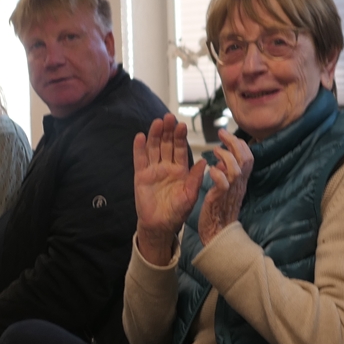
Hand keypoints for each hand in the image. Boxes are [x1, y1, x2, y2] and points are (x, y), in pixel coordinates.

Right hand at [133, 114, 200, 264]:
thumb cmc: (177, 212)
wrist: (160, 225)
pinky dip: (139, 148)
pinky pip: (140, 160)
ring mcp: (153, 170)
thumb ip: (195, 179)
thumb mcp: (190, 195)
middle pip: (166, 144)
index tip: (182, 125)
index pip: (180, 149)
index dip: (180, 137)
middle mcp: (166, 167)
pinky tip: (140, 137)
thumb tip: (204, 162)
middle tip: (169, 117)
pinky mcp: (141, 176)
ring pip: (154, 148)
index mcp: (180, 170)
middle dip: (168, 131)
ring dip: (155, 135)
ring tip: (157, 122)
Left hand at [197, 129, 252, 244]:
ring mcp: (230, 191)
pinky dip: (217, 173)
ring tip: (214, 150)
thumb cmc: (220, 210)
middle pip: (245, 158)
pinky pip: (222, 183)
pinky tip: (211, 169)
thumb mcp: (227, 189)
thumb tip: (224, 160)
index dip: (239, 143)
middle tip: (220, 133)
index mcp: (241, 180)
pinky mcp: (220, 199)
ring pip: (236, 168)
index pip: (248, 157)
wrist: (218, 233)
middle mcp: (239, 184)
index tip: (227, 135)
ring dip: (225, 156)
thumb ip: (228, 174)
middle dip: (233, 142)